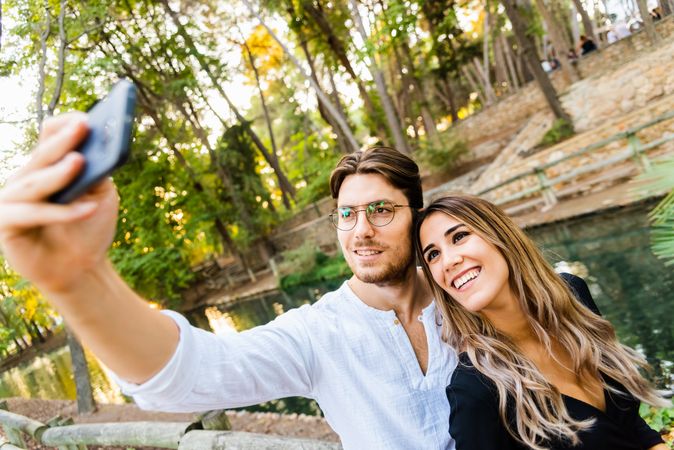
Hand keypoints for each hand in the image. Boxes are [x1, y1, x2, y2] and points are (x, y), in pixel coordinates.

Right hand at [0, 113, 118, 293]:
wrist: (82, 267)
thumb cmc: (90, 227)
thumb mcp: (101, 195)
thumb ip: (99, 173)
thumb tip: (102, 148)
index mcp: (47, 167)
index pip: (49, 136)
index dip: (65, 126)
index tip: (87, 119)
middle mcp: (26, 179)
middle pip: (42, 154)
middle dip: (63, 140)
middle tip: (83, 127)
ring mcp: (13, 200)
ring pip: (34, 183)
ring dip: (58, 173)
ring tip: (79, 162)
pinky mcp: (6, 223)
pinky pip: (33, 214)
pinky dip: (62, 211)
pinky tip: (88, 208)